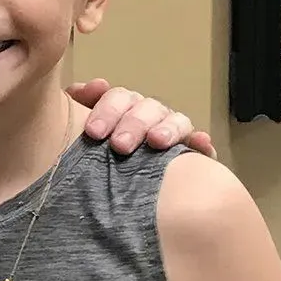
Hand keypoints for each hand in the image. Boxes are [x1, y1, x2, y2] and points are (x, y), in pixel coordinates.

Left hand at [68, 79, 217, 158]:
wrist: (112, 193)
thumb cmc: (91, 154)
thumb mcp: (80, 129)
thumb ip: (78, 104)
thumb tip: (88, 87)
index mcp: (123, 108)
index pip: (119, 98)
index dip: (107, 111)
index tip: (93, 132)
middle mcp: (149, 116)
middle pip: (147, 108)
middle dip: (134, 124)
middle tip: (120, 146)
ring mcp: (172, 133)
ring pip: (176, 121)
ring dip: (168, 128)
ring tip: (157, 141)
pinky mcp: (191, 154)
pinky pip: (200, 146)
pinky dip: (201, 143)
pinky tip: (202, 144)